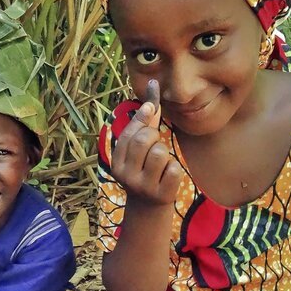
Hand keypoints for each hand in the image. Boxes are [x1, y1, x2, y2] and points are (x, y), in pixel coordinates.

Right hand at [112, 79, 182, 204]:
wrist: (147, 207)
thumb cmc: (144, 169)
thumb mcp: (138, 148)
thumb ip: (144, 120)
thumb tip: (152, 83)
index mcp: (116, 161)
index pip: (129, 133)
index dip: (142, 117)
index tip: (151, 107)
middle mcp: (125, 174)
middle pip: (144, 140)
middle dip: (154, 136)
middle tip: (154, 144)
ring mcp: (142, 186)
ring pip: (160, 153)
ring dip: (165, 154)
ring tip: (160, 164)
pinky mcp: (160, 195)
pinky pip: (174, 168)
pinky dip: (174, 169)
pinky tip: (166, 177)